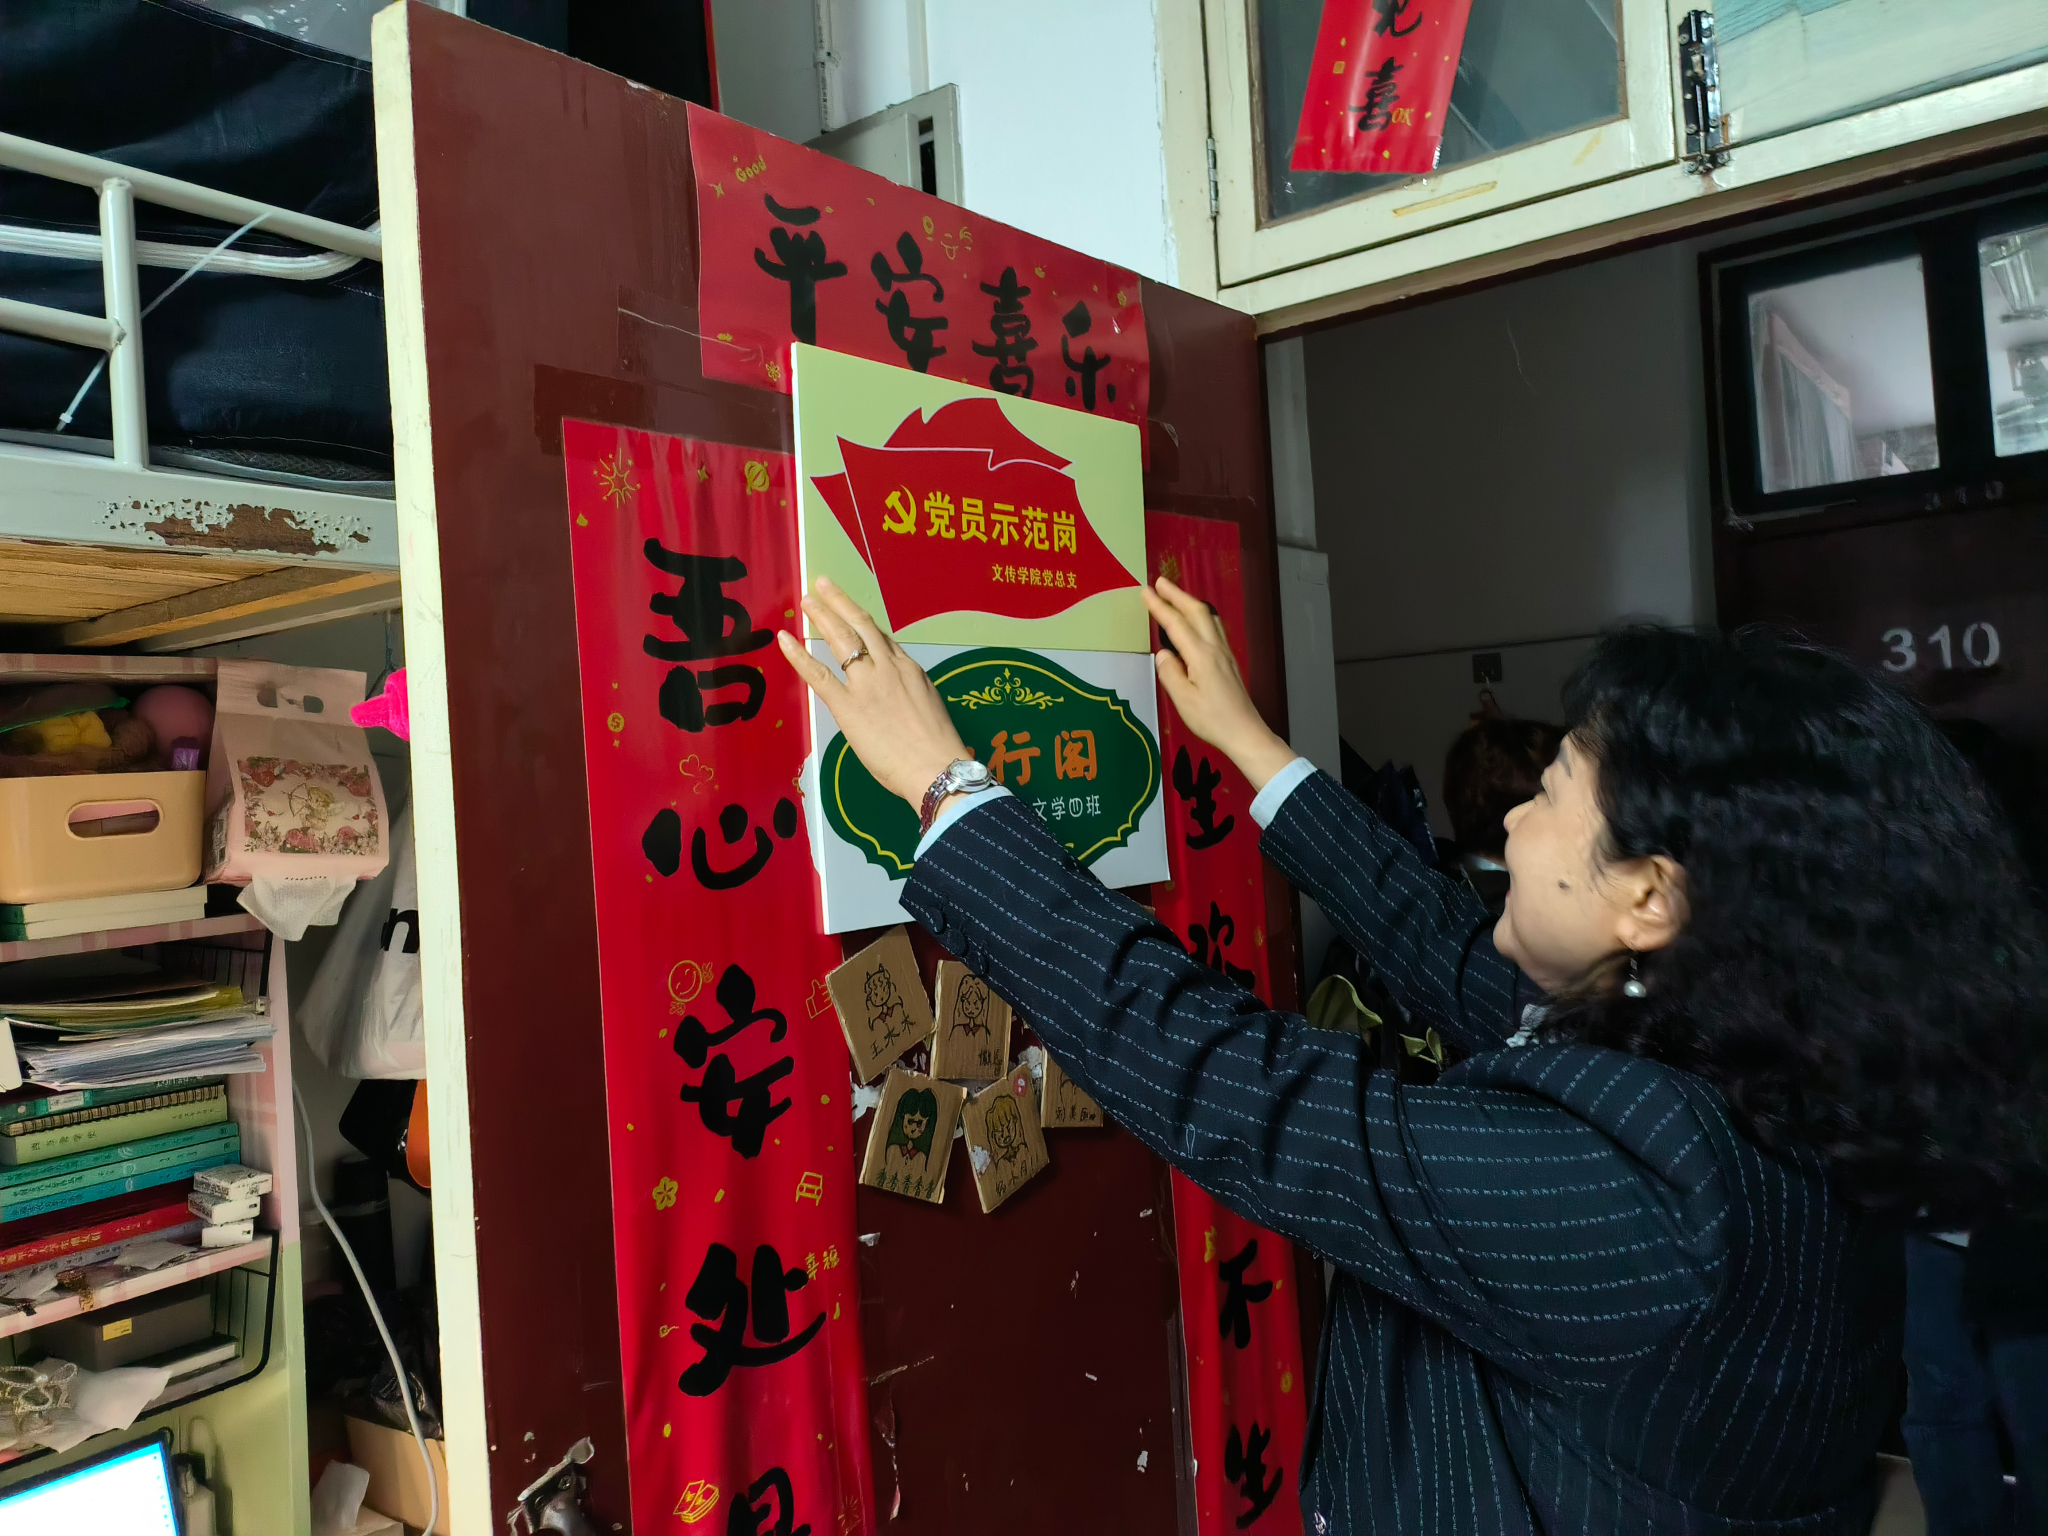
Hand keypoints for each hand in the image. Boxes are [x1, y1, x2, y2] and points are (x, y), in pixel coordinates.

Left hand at [777, 578, 971, 807]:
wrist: (936, 766)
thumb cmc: (938, 747)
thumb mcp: (930, 706)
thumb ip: (910, 692)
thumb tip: (896, 694)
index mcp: (909, 669)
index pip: (882, 637)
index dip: (863, 622)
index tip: (850, 612)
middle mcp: (887, 667)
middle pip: (860, 625)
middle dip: (839, 603)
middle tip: (821, 586)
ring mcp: (866, 683)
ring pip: (841, 639)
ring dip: (821, 616)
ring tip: (806, 600)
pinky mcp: (847, 705)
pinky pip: (818, 674)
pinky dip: (799, 655)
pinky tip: (785, 640)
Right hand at [1144, 577, 1296, 792]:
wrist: (1244, 732)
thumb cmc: (1211, 719)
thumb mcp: (1183, 699)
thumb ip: (1170, 673)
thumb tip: (1163, 654)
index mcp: (1200, 655)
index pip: (1176, 624)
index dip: (1160, 606)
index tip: (1146, 591)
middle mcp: (1214, 648)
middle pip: (1196, 611)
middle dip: (1177, 594)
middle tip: (1159, 581)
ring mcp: (1224, 653)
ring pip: (1208, 617)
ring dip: (1191, 602)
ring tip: (1176, 595)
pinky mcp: (1229, 661)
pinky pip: (1214, 628)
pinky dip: (1202, 616)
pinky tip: (1198, 620)